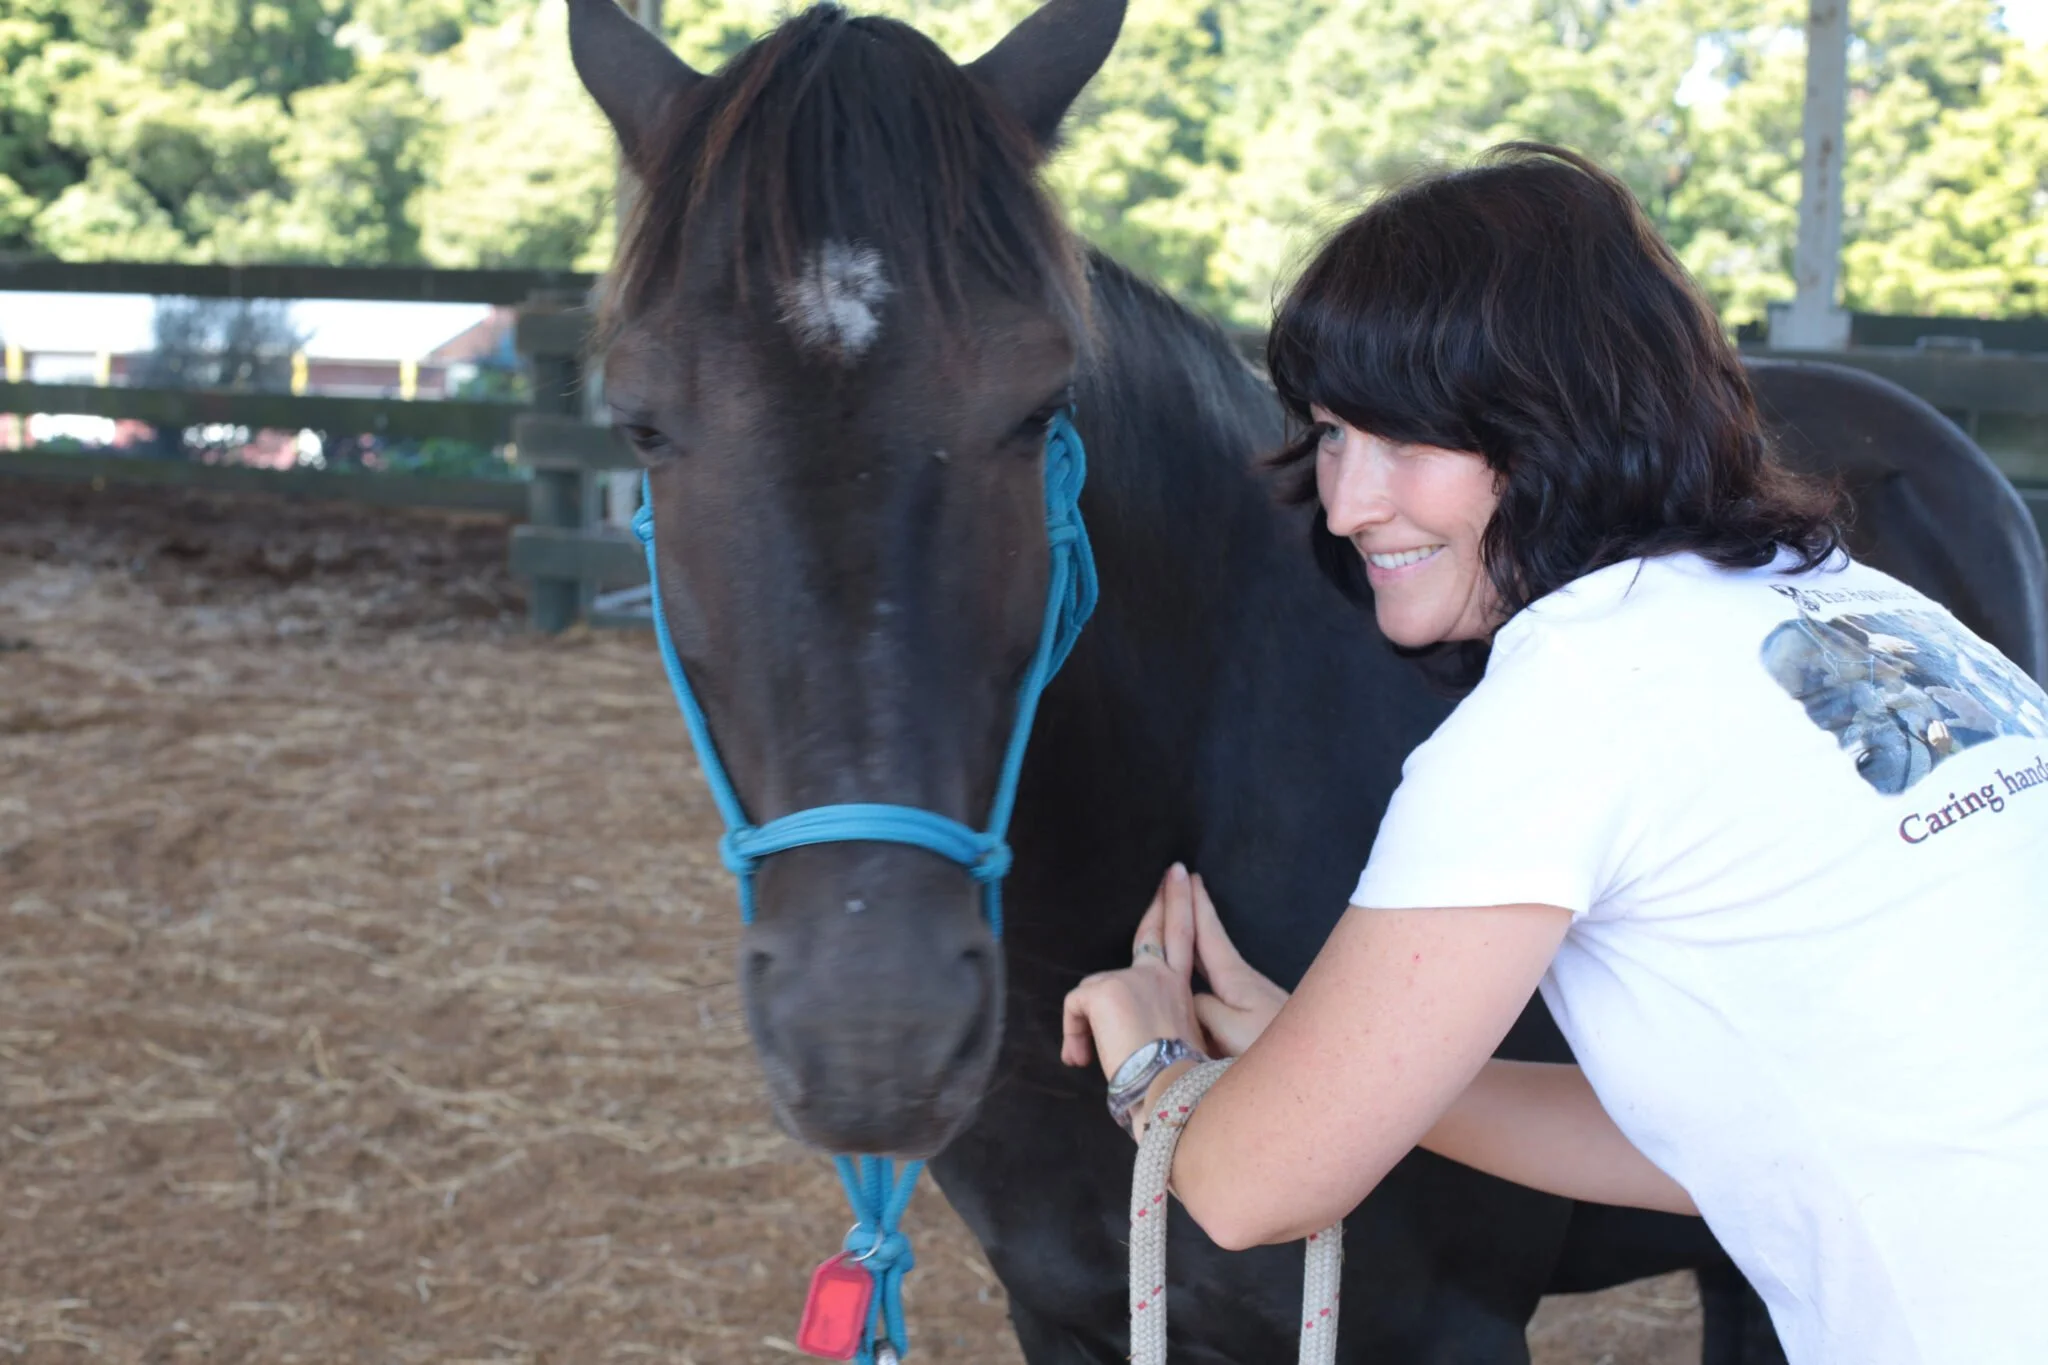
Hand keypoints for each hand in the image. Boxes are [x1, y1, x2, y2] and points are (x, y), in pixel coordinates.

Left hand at [1061, 863, 1205, 1079]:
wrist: (1168, 1092)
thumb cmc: (1168, 1082)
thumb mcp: (1167, 1045)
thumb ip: (1151, 1023)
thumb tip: (1120, 1032)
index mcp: (1178, 991)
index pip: (1182, 942)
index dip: (1183, 911)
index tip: (1188, 884)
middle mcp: (1161, 977)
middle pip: (1162, 927)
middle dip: (1171, 897)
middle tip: (1176, 870)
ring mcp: (1135, 978)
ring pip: (1092, 990)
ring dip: (1083, 1023)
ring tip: (1085, 1054)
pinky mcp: (1106, 989)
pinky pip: (1073, 1007)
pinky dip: (1072, 1033)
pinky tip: (1080, 1056)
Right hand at [1181, 870, 1289, 1057]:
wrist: (1317, 1067)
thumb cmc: (1272, 1050)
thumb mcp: (1229, 1032)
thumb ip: (1202, 1009)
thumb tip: (1187, 997)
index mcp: (1235, 979)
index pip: (1207, 933)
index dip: (1193, 905)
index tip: (1182, 874)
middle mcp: (1243, 980)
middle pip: (1211, 936)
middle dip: (1194, 909)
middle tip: (1180, 878)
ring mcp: (1251, 995)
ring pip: (1215, 956)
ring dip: (1199, 933)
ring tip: (1186, 916)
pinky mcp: (1256, 1012)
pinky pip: (1219, 976)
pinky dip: (1205, 959)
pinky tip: (1203, 971)